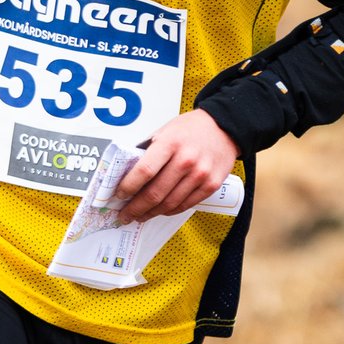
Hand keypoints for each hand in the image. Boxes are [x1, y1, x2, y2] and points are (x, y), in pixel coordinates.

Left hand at [112, 111, 238, 223]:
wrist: (224, 127)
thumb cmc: (191, 129)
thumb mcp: (165, 131)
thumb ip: (148, 151)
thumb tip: (127, 173)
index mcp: (170, 143)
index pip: (144, 171)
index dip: (128, 187)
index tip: (118, 195)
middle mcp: (186, 160)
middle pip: (155, 193)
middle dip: (136, 208)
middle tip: (125, 214)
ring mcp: (200, 175)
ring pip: (169, 204)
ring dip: (151, 213)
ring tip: (140, 216)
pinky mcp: (211, 185)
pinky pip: (185, 205)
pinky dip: (169, 211)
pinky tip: (160, 211)